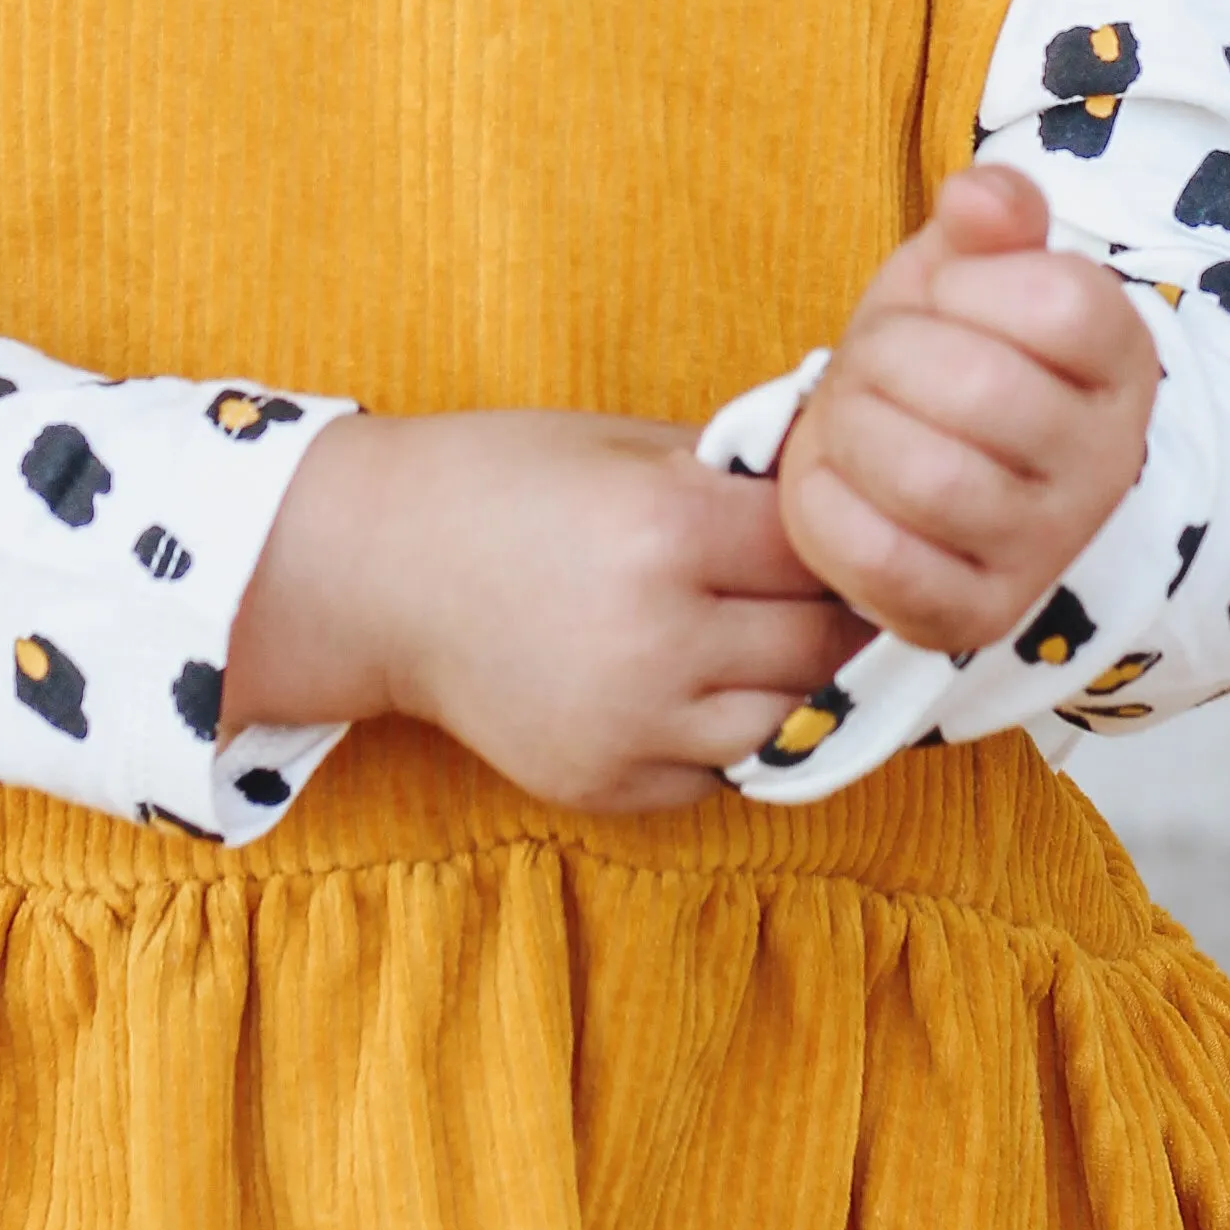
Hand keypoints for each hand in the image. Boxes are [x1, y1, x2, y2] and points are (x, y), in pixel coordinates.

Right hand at [221, 408, 866, 812]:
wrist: (377, 571)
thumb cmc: (503, 482)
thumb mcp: (627, 445)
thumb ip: (739, 475)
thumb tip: (849, 487)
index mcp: (669, 529)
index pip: (823, 552)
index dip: (843, 539)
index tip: (852, 533)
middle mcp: (660, 637)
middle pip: (819, 644)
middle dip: (834, 613)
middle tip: (832, 589)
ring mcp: (632, 725)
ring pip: (786, 721)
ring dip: (794, 683)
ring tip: (773, 639)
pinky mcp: (606, 784)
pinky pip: (718, 773)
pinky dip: (729, 735)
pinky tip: (700, 685)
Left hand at [776, 165, 1157, 653]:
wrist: (937, 462)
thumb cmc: (955, 348)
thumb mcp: (978, 266)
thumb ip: (992, 217)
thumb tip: (978, 197)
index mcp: (1120, 364)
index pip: (1058, 303)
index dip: (967, 284)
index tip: (945, 297)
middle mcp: (1101, 468)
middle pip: (978, 390)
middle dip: (886, 355)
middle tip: (870, 361)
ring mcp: (1042, 552)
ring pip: (927, 480)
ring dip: (852, 428)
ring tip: (852, 416)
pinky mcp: (969, 615)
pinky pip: (878, 562)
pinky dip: (825, 505)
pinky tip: (833, 479)